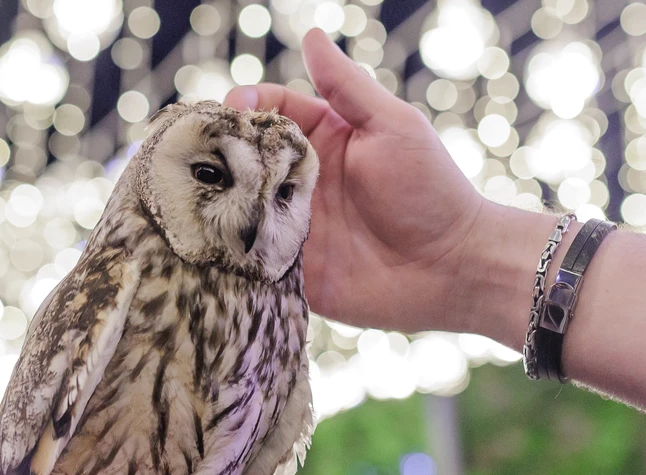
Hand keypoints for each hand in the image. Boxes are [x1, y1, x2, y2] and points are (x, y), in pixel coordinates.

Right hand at [225, 29, 486, 332]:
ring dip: (217, 200)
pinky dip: (228, 249)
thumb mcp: (392, 127)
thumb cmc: (430, 191)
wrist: (450, 268)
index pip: (272, 111)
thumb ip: (347, 87)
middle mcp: (301, 181)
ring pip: (239, 206)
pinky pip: (249, 256)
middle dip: (220, 152)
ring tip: (195, 193)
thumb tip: (312, 35)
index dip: (247, 105)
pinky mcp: (288, 267)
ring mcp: (292, 225)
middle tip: (200, 152)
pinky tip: (210, 239)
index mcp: (324, 140)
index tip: (231, 108)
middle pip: (246, 158)